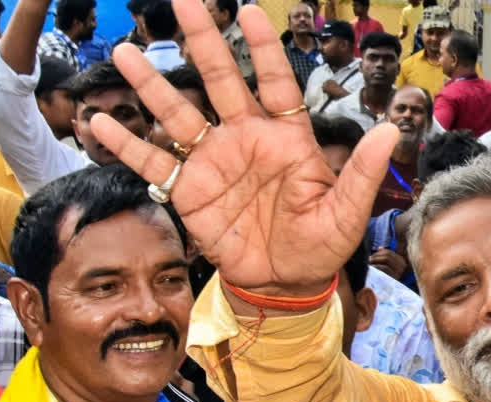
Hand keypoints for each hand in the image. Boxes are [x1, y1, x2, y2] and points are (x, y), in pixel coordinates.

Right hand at [92, 0, 396, 299]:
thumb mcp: (347, 212)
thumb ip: (363, 172)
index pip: (273, 81)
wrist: (286, 284)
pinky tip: (97, 121)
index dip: (262, 48)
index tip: (249, 10)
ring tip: (127, 54)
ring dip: (152, 85)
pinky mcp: (189, 191)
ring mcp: (213, 161)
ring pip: (178, 112)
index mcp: (285, 137)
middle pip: (219, 79)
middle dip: (202, 40)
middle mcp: (245, 138)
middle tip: (181, 0)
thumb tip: (393, 130)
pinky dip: (126, 144)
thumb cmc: (320, 245)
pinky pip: (154, 162)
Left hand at [369, 247, 406, 278]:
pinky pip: (384, 268)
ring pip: (386, 260)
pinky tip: (371, 269)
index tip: (371, 257)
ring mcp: (399, 273)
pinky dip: (376, 267)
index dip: (378, 253)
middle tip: (368, 260)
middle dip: (376, 257)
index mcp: (401, 262)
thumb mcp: (388, 266)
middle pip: (387, 256)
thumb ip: (385, 257)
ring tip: (369, 264)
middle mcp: (402, 267)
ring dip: (375, 261)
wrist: (390, 295)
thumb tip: (380, 247)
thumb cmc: (386, 278)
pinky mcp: (394, 278)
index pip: (389, 253)